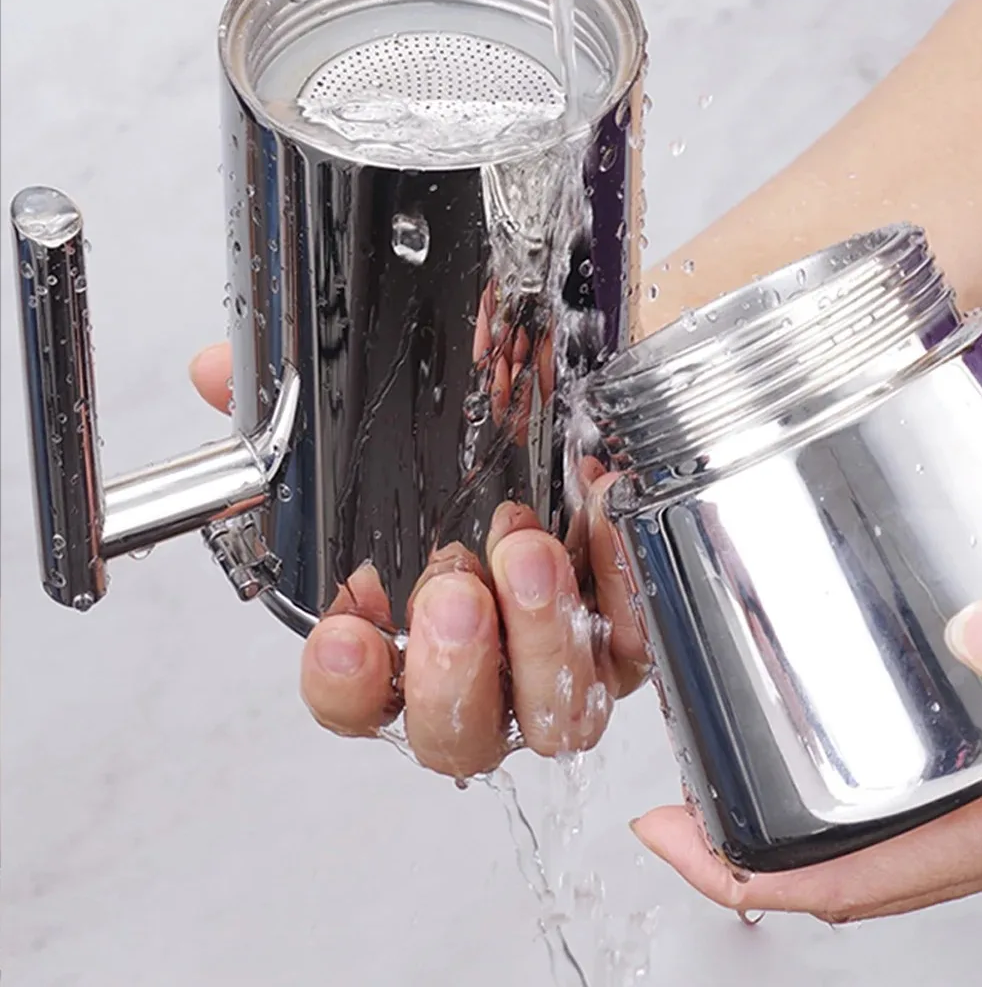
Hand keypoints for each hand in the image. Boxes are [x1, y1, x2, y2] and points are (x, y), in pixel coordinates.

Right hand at [188, 343, 647, 777]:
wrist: (586, 416)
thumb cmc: (482, 445)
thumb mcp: (391, 419)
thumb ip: (303, 408)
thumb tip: (218, 372)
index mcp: (410, 641)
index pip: (360, 701)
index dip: (346, 686)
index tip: (343, 635)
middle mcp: (488, 671)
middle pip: (460, 737)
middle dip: (452, 672)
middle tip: (451, 590)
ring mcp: (564, 662)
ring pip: (554, 715)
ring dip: (537, 635)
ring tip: (526, 549)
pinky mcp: (633, 632)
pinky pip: (636, 636)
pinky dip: (617, 580)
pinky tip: (598, 511)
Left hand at [632, 588, 981, 920]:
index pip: (864, 883)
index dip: (750, 876)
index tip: (670, 834)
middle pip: (864, 867)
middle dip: (758, 845)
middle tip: (678, 791)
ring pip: (901, 829)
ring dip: (811, 807)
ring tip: (740, 749)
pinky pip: (946, 784)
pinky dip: (877, 766)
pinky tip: (861, 707)